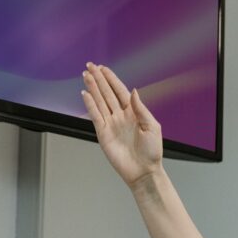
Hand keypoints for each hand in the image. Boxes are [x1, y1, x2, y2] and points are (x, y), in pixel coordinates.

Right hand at [80, 63, 163, 187]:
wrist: (143, 171)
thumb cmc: (152, 152)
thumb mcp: (152, 127)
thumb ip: (141, 108)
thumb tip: (134, 91)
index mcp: (134, 113)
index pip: (120, 91)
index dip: (111, 79)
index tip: (103, 68)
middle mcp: (121, 116)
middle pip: (107, 93)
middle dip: (99, 79)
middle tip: (90, 66)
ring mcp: (111, 124)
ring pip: (99, 101)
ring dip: (92, 88)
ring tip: (86, 75)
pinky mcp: (103, 134)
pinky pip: (95, 115)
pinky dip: (89, 104)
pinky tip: (85, 93)